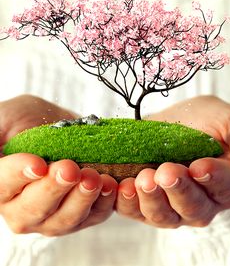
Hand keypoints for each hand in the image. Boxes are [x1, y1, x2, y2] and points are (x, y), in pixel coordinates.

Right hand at [0, 95, 116, 235]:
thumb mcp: (6, 119)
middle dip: (54, 188)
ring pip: (64, 219)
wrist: (54, 127)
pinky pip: (91, 217)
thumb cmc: (25, 121)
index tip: (38, 164)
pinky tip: (110, 185)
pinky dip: (103, 203)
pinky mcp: (78, 215)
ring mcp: (50, 216)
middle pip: (34, 208)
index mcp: (1, 184)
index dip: (19, 175)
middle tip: (69, 169)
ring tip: (93, 178)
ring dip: (81, 199)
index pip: (3, 184)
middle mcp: (20, 208)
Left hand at [116, 96, 229, 227]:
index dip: (212, 178)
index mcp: (225, 183)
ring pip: (162, 215)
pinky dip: (125, 201)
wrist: (173, 121)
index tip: (199, 166)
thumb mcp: (228, 121)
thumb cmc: (206, 121)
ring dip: (151, 199)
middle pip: (192, 207)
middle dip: (178, 189)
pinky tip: (121, 186)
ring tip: (142, 179)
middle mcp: (201, 201)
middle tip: (165, 171)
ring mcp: (171, 205)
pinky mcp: (144, 202)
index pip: (224, 187)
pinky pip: (133, 210)